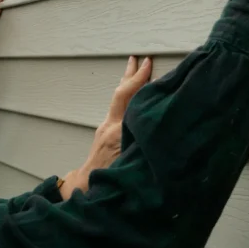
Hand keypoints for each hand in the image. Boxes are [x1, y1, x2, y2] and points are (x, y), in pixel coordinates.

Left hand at [59, 56, 152, 199]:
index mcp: (117, 132)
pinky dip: (127, 96)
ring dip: (127, 84)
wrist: (86, 188)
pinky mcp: (105, 133)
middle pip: (120, 94)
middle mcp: (109, 126)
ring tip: (133, 69)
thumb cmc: (110, 180)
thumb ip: (143, 145)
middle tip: (138, 59)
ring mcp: (105, 128)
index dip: (139, 80)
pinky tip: (133, 95)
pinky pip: (118, 107)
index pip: (128, 98)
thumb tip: (162, 131)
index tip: (149, 65)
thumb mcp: (131, 164)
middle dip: (130, 75)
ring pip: (118, 99)